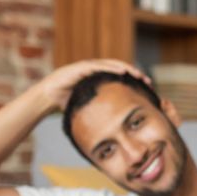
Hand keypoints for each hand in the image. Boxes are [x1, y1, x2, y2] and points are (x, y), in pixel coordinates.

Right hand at [31, 59, 152, 110]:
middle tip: (148, 81)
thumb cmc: (67, 102)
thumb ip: (100, 112)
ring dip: (127, 69)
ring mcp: (88, 67)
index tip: (147, 88)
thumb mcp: (89, 108)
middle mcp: (95, 71)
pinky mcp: (81, 67)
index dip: (134, 81)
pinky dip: (111, 68)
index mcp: (99, 79)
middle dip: (135, 74)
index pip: (120, 78)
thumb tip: (112, 129)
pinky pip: (99, 66)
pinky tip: (122, 72)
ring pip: (112, 65)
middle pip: (120, 70)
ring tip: (139, 75)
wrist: (48, 96)